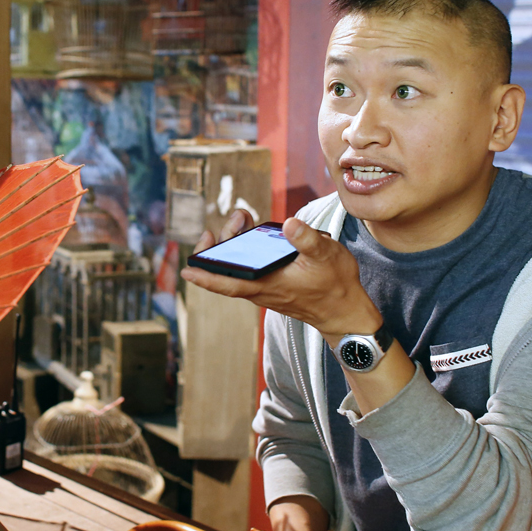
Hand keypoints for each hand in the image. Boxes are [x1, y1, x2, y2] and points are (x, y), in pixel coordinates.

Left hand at [181, 211, 381, 341]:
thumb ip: (307, 239)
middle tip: (234, 219)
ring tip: (242, 219)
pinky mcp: (273, 286)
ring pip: (238, 269)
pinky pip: (249, 270)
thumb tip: (288, 223)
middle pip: (228, 271)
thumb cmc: (336, 285)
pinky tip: (253, 235)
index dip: (205, 276)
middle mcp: (262, 289)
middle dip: (222, 244)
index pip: (227, 283)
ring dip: (234, 245)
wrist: (345, 311)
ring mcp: (266, 289)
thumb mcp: (326, 255)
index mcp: (268, 284)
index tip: (186, 268)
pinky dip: (246, 253)